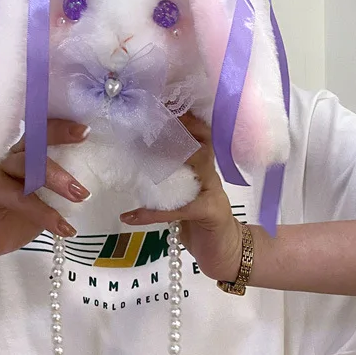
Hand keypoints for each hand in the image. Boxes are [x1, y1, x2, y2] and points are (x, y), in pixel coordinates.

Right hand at [0, 120, 90, 265]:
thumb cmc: (22, 214)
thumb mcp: (49, 197)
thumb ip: (64, 184)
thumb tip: (99, 178)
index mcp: (30, 152)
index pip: (45, 130)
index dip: (63, 127)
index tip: (87, 130)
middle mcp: (15, 155)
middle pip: (36, 139)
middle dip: (62, 141)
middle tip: (85, 143)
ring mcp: (1, 170)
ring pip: (28, 165)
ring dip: (57, 179)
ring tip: (81, 196)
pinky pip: (20, 198)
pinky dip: (45, 214)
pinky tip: (65, 228)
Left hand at [119, 113, 243, 282]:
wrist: (224, 253)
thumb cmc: (200, 222)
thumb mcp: (181, 194)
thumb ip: (167, 177)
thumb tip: (135, 157)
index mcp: (202, 166)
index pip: (198, 133)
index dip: (184, 116)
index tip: (162, 101)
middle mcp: (210, 173)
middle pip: (203, 139)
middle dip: (183, 124)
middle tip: (157, 113)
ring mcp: (213, 192)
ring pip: (199, 162)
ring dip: (175, 152)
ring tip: (149, 145)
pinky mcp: (209, 213)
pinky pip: (180, 208)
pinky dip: (153, 212)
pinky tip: (131, 215)